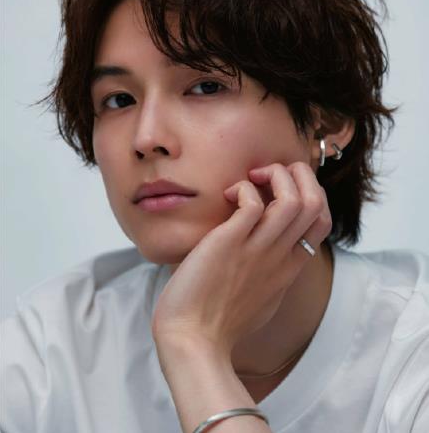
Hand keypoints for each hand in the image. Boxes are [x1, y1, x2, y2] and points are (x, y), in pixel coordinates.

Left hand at [151, 161, 331, 356]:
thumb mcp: (262, 298)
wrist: (192, 341)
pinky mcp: (230, 243)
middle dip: (299, 174)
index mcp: (289, 267)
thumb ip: (272, 274)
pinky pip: (252, 202)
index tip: (282, 190)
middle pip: (316, 202)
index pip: (322, 221)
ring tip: (252, 177)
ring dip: (277, 175)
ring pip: (294, 199)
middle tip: (268, 174)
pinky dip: (244, 189)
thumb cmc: (218, 322)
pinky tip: (228, 195)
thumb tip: (269, 254)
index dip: (311, 194)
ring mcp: (257, 249)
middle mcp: (280, 256)